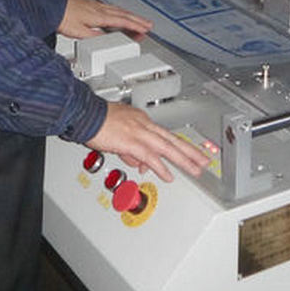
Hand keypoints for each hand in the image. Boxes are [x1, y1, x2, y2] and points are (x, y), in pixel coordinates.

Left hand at [58, 0, 152, 40]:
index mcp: (98, 16)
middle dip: (137, 19)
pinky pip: (110, 8)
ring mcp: (94, 5)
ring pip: (117, 10)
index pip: (122, 21)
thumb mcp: (78, 32)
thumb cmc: (60, 15)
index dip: (135, 26)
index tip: (145, 29)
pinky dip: (118, 11)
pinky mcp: (88, 4)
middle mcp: (98, 9)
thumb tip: (108, 43)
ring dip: (129, 15)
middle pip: (123, 14)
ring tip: (137, 20)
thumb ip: (95, 38)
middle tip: (148, 25)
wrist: (49, 3)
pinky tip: (116, 13)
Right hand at [84, 103, 209, 181]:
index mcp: (141, 121)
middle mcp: (144, 125)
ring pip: (168, 148)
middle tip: (204, 160)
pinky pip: (151, 157)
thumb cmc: (96, 122)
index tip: (189, 153)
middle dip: (190, 151)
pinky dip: (161, 168)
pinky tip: (169, 176)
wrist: (85, 114)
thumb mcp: (117, 137)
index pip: (164, 135)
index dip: (177, 146)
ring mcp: (139, 133)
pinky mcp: (132, 142)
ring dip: (184, 160)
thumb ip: (130, 151)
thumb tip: (139, 164)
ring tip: (196, 170)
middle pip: (173, 140)